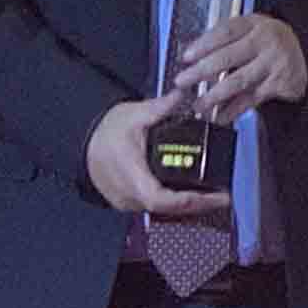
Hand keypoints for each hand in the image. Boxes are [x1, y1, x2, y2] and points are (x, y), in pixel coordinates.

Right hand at [84, 92, 232, 221]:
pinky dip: (176, 204)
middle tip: (223, 196)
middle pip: (168, 210)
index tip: (213, 195)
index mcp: (130, 173)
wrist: (83, 143)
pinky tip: (194, 196)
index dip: (188, 201)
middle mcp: (128, 194)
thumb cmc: (105, 132)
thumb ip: (159, 108)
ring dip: (189, 207)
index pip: (159, 198)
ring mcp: (127, 202)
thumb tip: (181, 94)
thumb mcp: (133, 114)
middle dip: (198, 205)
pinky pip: (156, 209)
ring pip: (163, 212)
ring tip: (215, 196)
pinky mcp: (129, 203)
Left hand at [175, 10, 307, 118]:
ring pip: (238, 81)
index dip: (203, 45)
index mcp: (255, 24)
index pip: (224, 32)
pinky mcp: (279, 84)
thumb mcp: (253, 30)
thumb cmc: (270, 44)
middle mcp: (266, 42)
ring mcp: (274, 64)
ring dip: (214, 95)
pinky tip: (219, 116)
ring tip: (198, 104)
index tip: (186, 57)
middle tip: (182, 82)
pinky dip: (233, 110)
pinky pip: (250, 99)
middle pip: (227, 57)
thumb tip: (193, 59)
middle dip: (201, 71)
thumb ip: (227, 40)